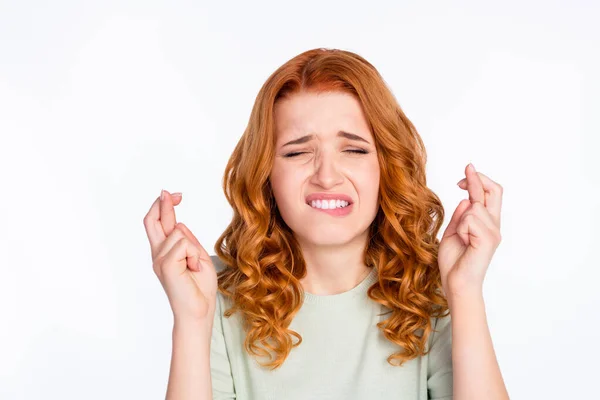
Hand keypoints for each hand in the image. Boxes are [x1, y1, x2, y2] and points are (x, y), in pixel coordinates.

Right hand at [143, 190, 217, 323]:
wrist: (199, 312)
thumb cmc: (200, 290)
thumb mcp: (198, 258)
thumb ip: (188, 241)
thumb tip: (178, 224)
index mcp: (165, 253)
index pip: (158, 224)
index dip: (164, 206)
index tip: (174, 195)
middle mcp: (158, 255)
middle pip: (153, 221)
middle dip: (162, 204)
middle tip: (173, 193)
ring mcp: (160, 260)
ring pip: (179, 233)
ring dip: (193, 247)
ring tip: (194, 267)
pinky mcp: (166, 265)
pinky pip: (184, 244)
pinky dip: (193, 254)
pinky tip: (192, 269)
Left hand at [438, 164, 502, 298]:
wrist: (456, 283)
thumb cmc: (454, 261)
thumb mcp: (453, 232)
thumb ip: (460, 216)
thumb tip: (466, 199)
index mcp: (487, 224)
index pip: (489, 194)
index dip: (477, 180)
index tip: (464, 174)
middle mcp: (494, 226)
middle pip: (494, 191)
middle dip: (478, 178)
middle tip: (465, 171)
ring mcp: (493, 232)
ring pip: (474, 207)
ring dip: (461, 220)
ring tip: (461, 238)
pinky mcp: (488, 239)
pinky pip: (469, 220)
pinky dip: (461, 229)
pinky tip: (464, 242)